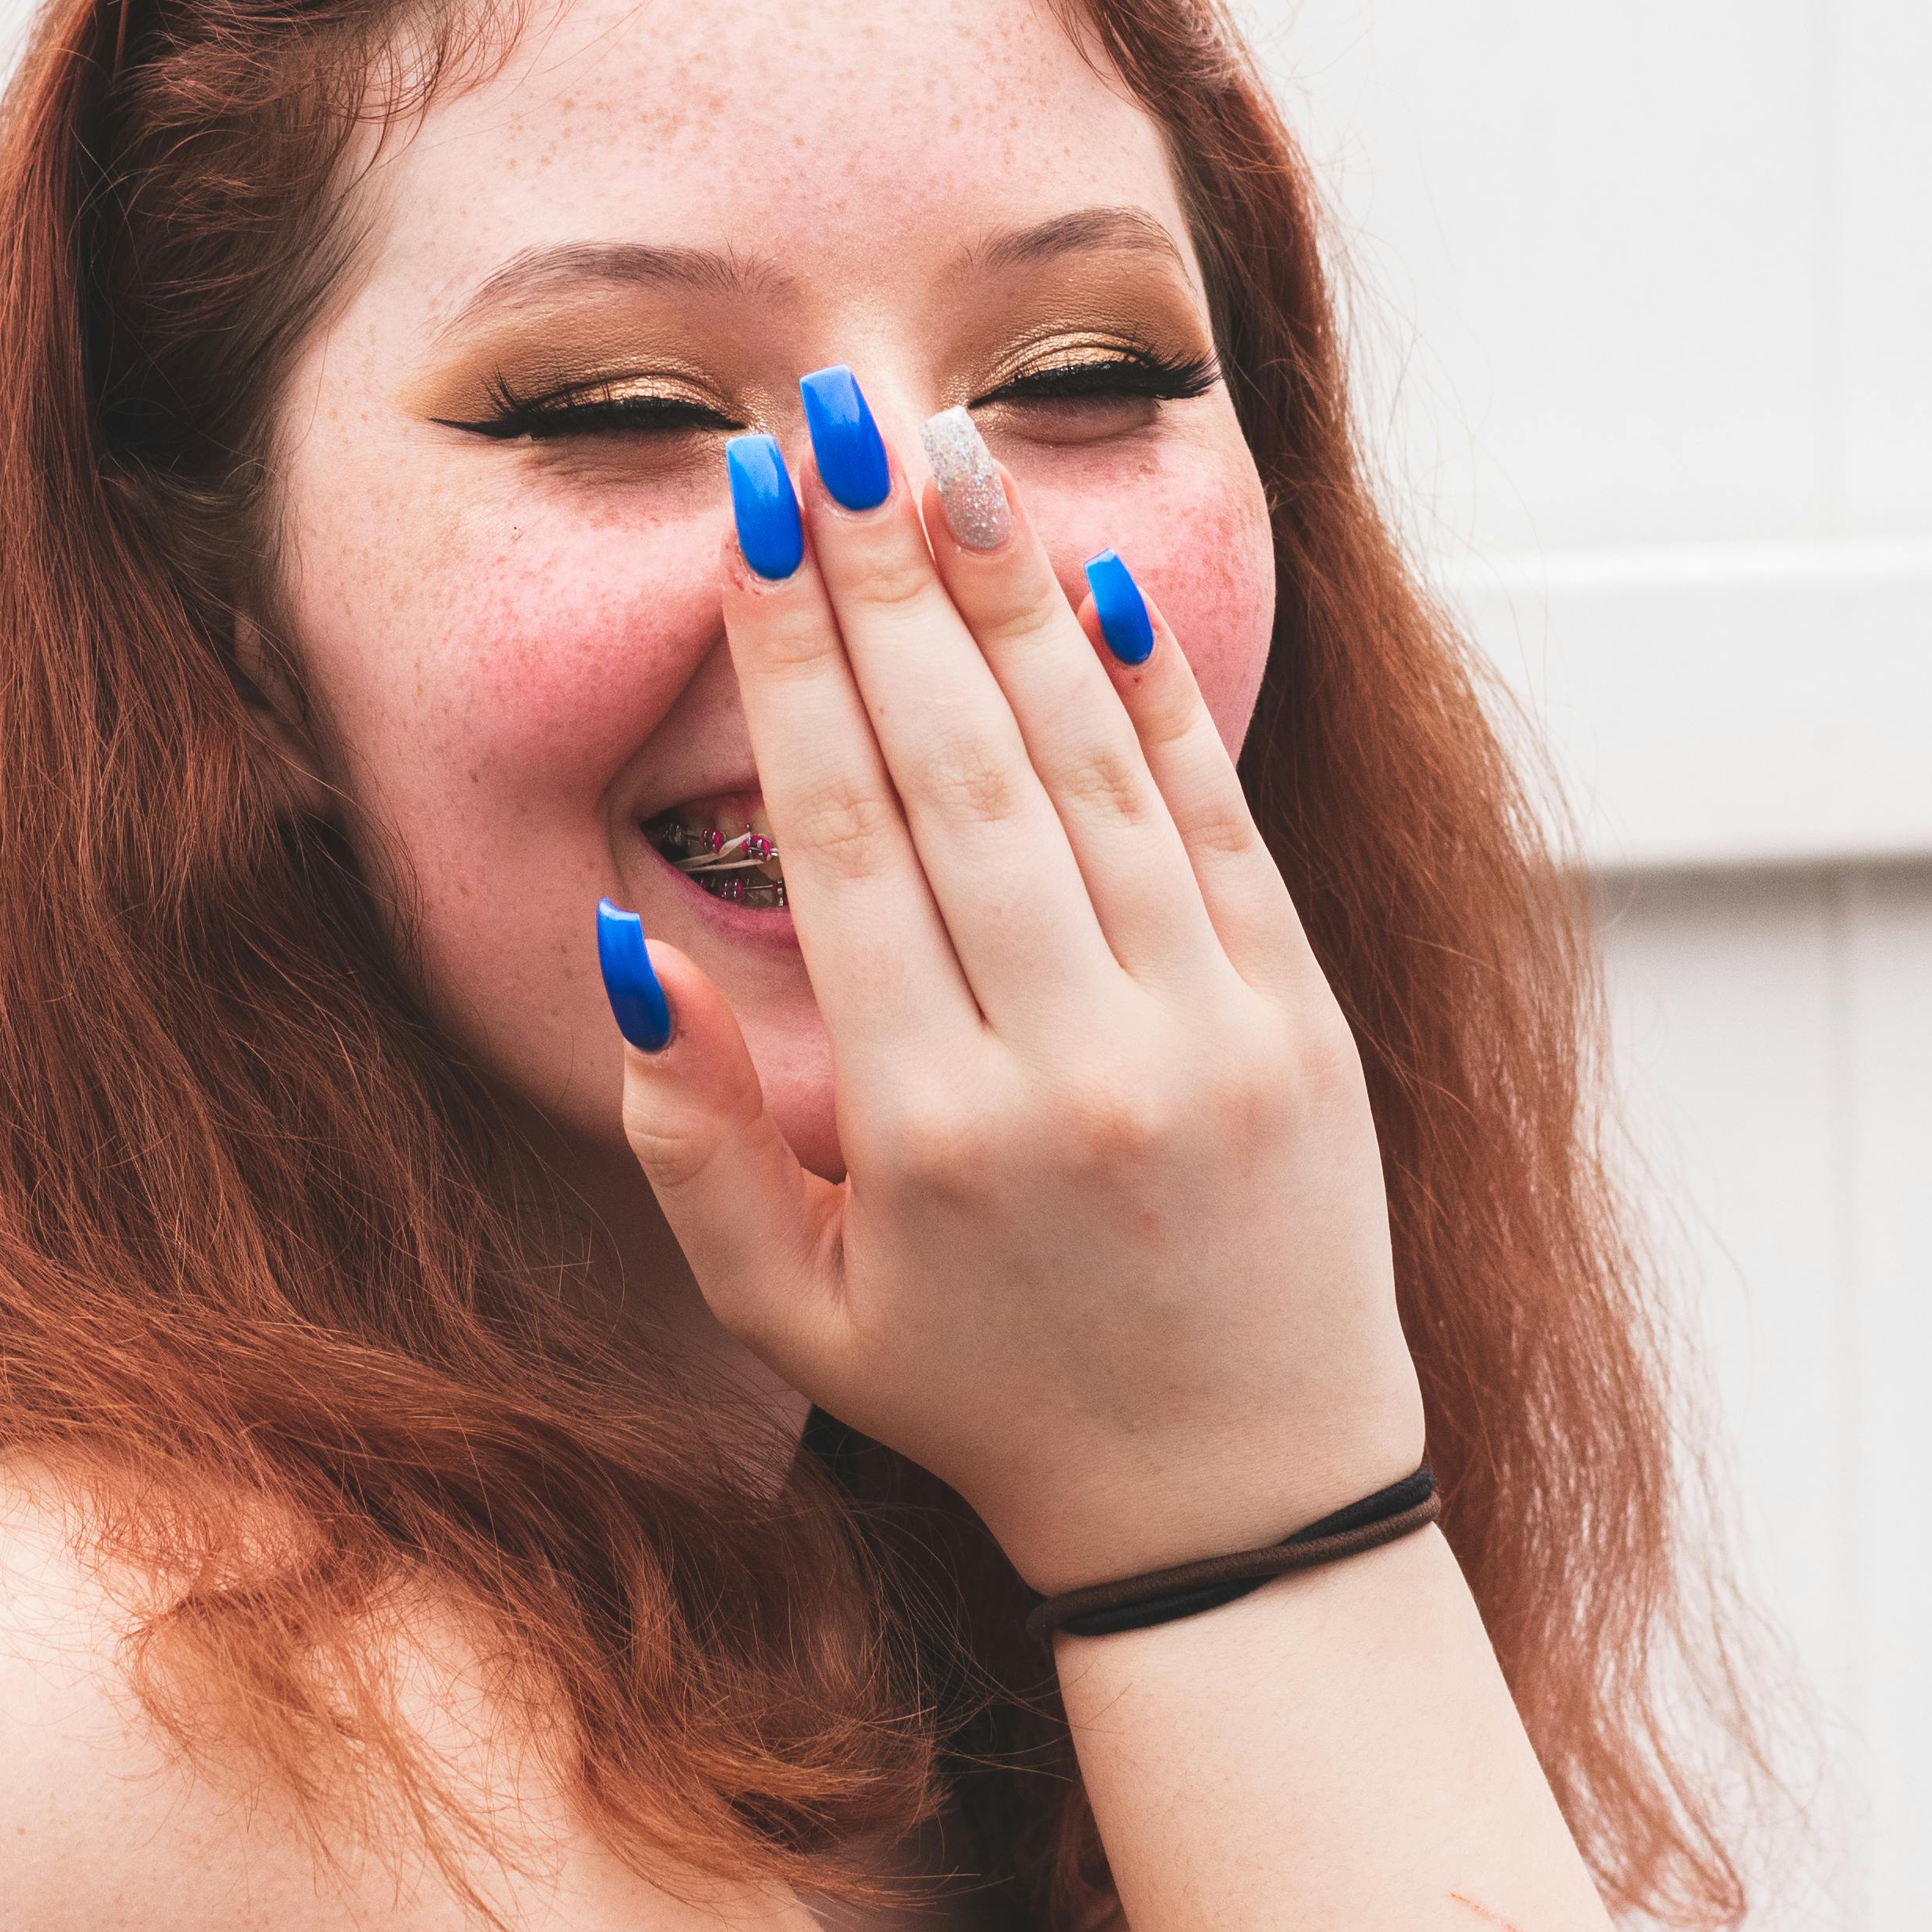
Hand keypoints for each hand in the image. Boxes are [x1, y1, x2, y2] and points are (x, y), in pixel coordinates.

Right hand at [598, 372, 1426, 1596]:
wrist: (1237, 1503)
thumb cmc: (985, 1396)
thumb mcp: (790, 1311)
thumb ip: (689, 1141)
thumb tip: (630, 954)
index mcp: (925, 1131)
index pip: (845, 839)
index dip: (793, 665)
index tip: (754, 527)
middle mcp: (1069, 1066)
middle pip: (959, 771)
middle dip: (884, 582)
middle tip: (829, 429)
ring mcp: (1204, 1037)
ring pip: (1089, 772)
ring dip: (1011, 600)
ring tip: (944, 458)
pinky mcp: (1302, 1025)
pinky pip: (1216, 828)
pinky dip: (1160, 703)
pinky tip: (1095, 591)